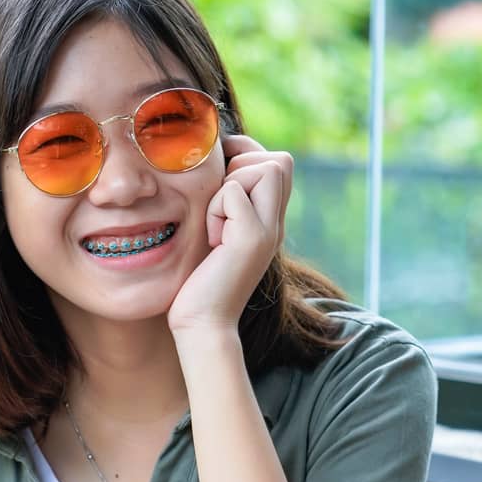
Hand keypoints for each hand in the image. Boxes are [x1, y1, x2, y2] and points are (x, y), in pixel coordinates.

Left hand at [166, 134, 292, 336]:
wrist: (203, 325)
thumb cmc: (199, 283)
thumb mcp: (216, 236)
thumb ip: (225, 207)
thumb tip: (213, 168)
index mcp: (268, 222)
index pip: (279, 163)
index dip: (249, 156)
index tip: (221, 181)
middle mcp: (275, 224)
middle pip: (281, 161)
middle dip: (245, 165)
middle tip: (220, 203)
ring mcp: (268, 231)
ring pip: (266, 168)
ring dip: (230, 187)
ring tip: (217, 225)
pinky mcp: (252, 238)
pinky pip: (233, 191)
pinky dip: (215, 209)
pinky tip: (212, 240)